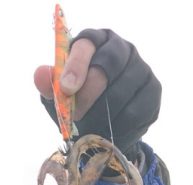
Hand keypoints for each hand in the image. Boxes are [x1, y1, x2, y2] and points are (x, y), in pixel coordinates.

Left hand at [34, 29, 160, 155]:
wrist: (105, 127)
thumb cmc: (79, 103)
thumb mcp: (60, 97)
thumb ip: (50, 86)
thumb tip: (39, 74)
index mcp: (95, 42)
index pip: (87, 43)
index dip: (76, 65)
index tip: (67, 89)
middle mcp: (121, 48)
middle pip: (108, 64)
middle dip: (89, 93)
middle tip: (76, 116)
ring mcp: (141, 67)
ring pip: (122, 90)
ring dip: (102, 114)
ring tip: (89, 130)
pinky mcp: (153, 89)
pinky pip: (135, 110)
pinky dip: (118, 127)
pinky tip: (108, 134)